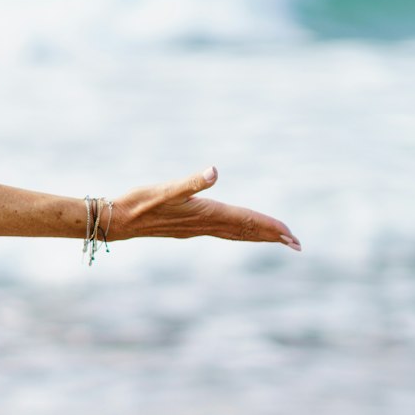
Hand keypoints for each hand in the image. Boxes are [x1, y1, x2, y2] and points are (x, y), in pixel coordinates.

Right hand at [109, 166, 298, 249]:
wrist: (118, 221)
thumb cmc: (140, 203)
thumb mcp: (167, 189)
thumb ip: (191, 182)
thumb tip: (213, 171)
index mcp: (207, 214)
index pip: (246, 221)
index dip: (270, 227)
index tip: (291, 235)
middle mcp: (205, 224)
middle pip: (246, 232)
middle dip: (271, 236)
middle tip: (296, 243)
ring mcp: (196, 229)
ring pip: (235, 234)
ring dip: (256, 236)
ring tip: (276, 239)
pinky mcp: (188, 228)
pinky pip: (223, 232)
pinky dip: (238, 233)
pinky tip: (237, 231)